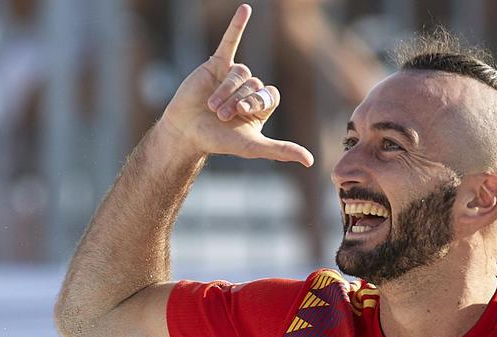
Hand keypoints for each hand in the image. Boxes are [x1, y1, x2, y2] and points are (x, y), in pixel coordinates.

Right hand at [158, 4, 312, 167]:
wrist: (186, 132)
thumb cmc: (218, 141)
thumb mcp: (253, 146)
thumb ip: (281, 150)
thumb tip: (310, 161)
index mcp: (261, 105)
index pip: (271, 94)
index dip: (259, 102)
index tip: (244, 114)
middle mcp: (250, 89)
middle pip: (255, 84)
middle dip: (238, 100)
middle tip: (223, 116)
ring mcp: (233, 76)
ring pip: (240, 73)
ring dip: (226, 91)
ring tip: (213, 107)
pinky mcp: (216, 64)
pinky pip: (230, 41)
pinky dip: (237, 25)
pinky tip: (246, 9)